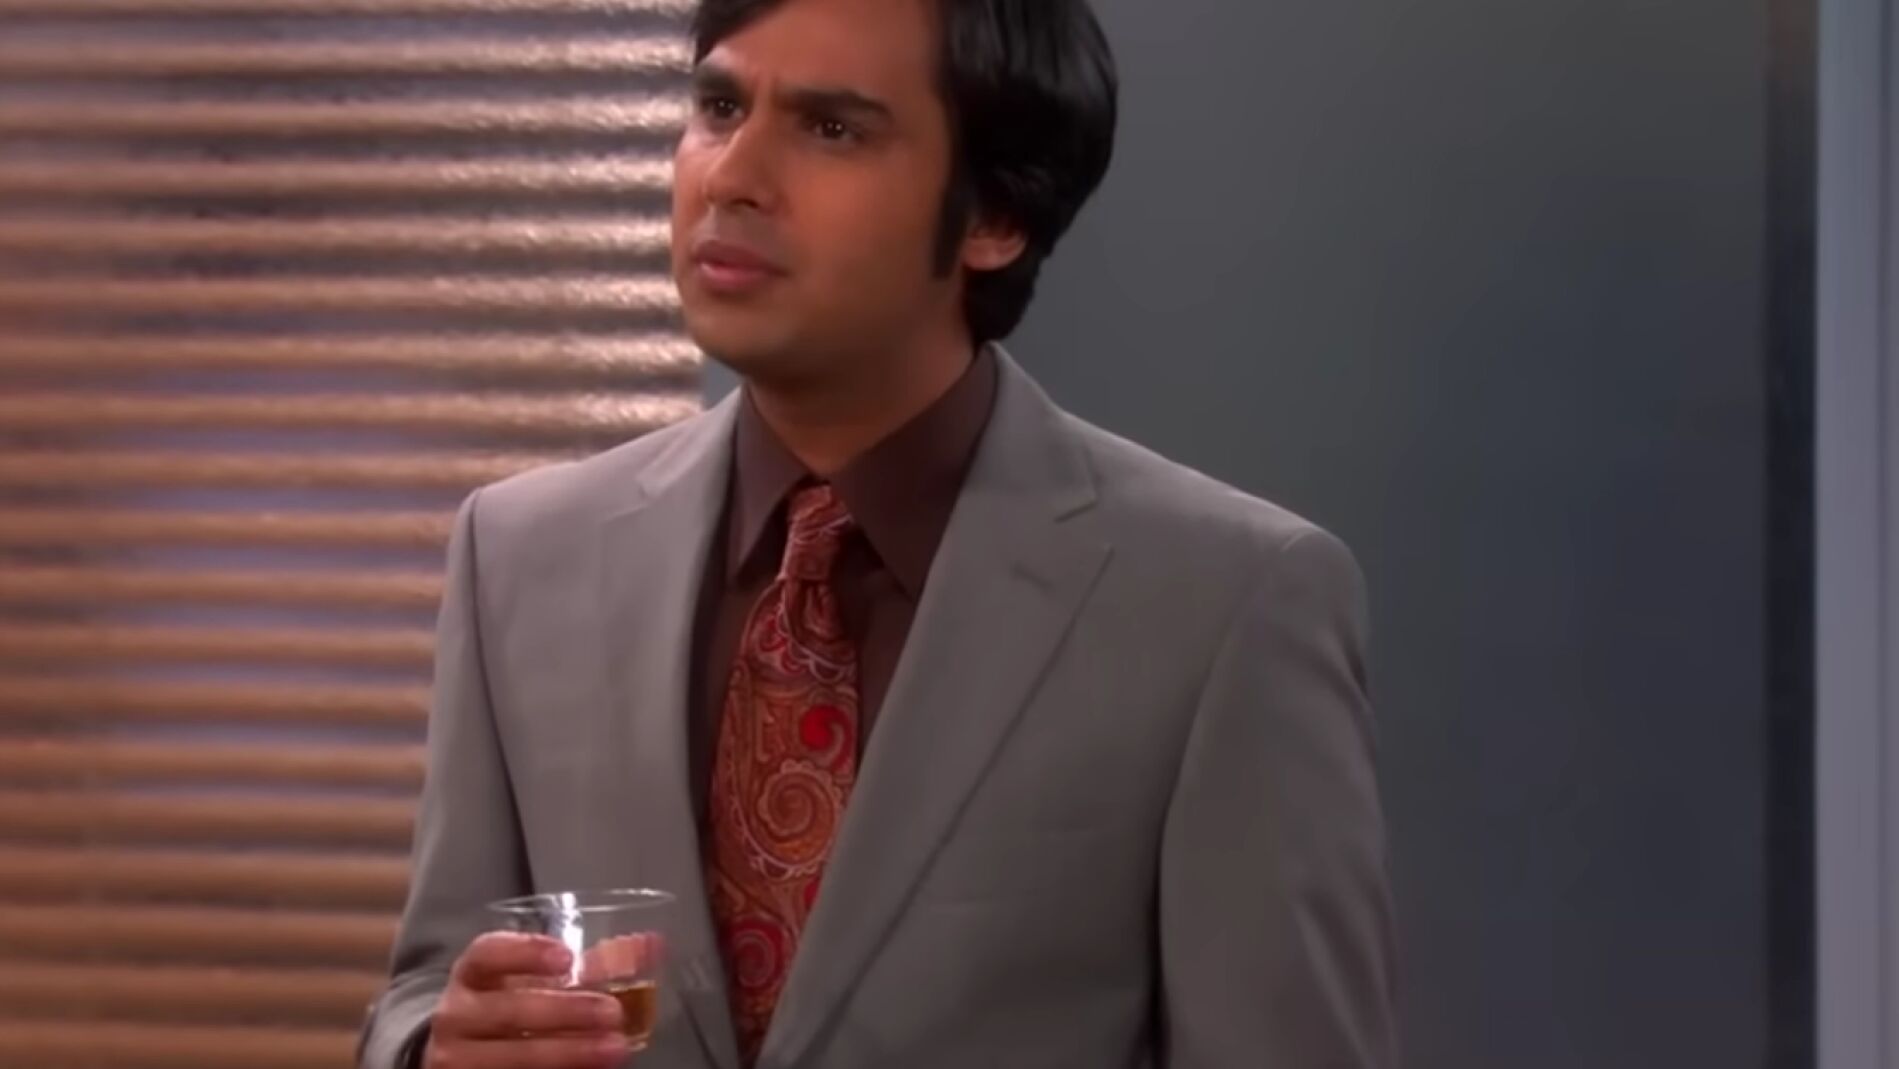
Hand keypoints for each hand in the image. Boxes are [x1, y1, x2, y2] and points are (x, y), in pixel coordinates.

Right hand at [424, 932, 629, 1068]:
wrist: (460, 1052)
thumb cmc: (508, 1004)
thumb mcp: (533, 982)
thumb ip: (588, 964)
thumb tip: (652, 945)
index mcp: (471, 975)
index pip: (487, 954)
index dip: (524, 953)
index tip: (567, 957)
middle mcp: (456, 1016)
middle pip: (508, 1011)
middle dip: (565, 1012)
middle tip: (612, 1013)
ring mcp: (458, 1059)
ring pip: (512, 1058)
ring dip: (567, 1054)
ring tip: (614, 1049)